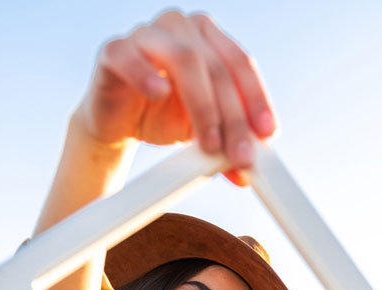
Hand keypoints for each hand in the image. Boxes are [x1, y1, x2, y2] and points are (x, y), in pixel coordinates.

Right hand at [76, 10, 276, 177]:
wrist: (118, 121)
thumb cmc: (163, 117)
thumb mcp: (202, 131)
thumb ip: (226, 143)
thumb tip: (246, 170)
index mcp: (208, 37)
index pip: (240, 63)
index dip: (256, 99)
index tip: (267, 133)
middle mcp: (180, 27)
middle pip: (217, 68)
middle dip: (233, 117)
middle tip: (239, 154)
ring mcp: (146, 34)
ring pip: (185, 60)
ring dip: (203, 107)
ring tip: (210, 144)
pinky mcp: (114, 51)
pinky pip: (130, 57)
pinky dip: (146, 75)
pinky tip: (160, 94)